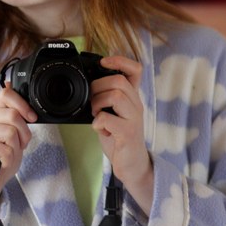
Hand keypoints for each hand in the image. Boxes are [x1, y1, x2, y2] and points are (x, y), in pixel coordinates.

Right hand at [0, 84, 36, 223]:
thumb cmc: (2, 158)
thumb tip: (9, 84)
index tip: (32, 119)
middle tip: (18, 146)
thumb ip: (16, 113)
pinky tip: (1, 161)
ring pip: (10, 132)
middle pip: (13, 115)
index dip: (23, 105)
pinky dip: (9, 159)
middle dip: (24, 134)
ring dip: (16, 148)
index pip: (6, 94)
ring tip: (7, 154)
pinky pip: (4, 149)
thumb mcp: (16, 134)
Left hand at [90, 56, 152, 214]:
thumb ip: (107, 99)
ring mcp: (134, 118)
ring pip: (115, 95)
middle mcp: (136, 105)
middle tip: (92, 101)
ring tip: (96, 115)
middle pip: (119, 80)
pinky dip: (98, 123)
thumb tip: (88, 85)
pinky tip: (101, 130)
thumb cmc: (119, 138)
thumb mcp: (114, 113)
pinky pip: (107, 119)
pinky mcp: (128, 133)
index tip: (103, 62)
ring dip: (97, 103)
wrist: (132, 165)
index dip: (120, 60)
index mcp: (132, 97)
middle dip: (98, 87)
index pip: (135, 70)